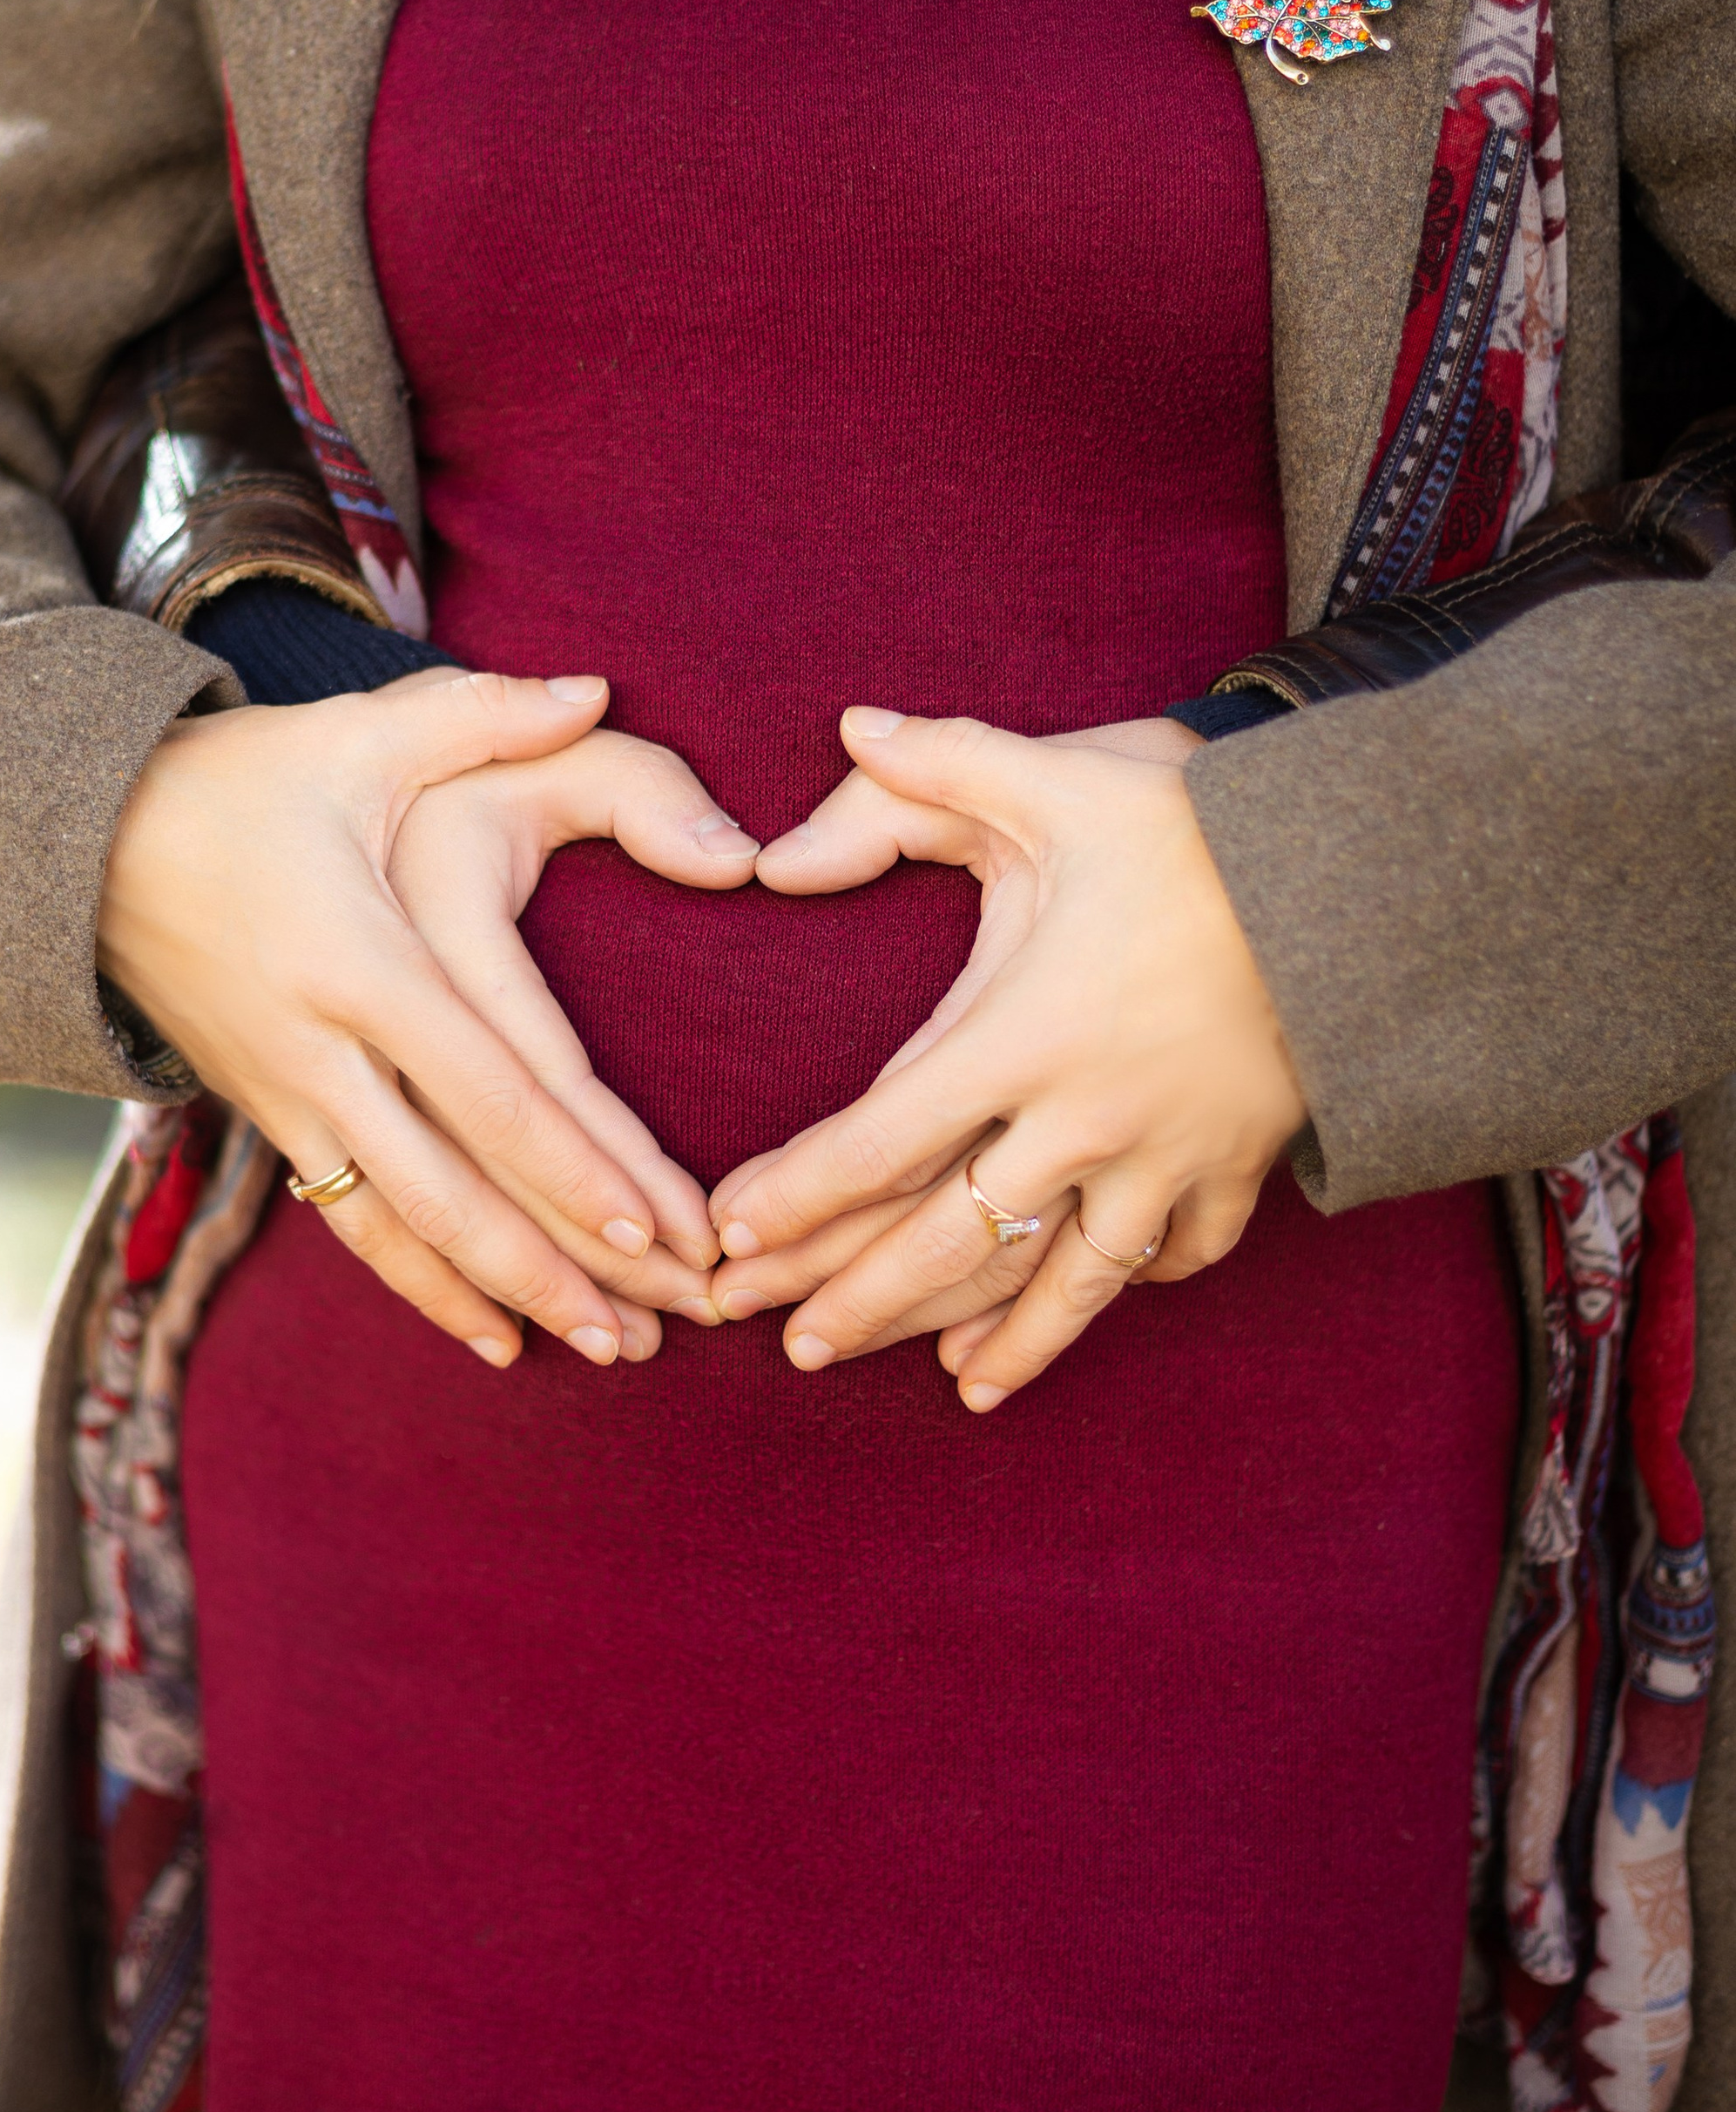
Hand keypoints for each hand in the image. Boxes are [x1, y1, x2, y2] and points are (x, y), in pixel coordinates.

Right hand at [98, 669, 757, 1371]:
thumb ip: (485, 712)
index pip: (485, 1085)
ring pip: (407, 1230)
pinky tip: (497, 1341)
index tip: (652, 1227)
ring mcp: (289, 1099)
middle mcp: (322, 1049)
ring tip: (608, 1349)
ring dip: (507, 1297)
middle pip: (455, 1188)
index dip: (570, 1165)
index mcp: (361, 959)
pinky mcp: (269, 1122)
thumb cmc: (240, 780)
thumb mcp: (356, 732)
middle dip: (563, 1264)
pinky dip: (427, 1289)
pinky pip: (355, 1227)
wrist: (75, 843)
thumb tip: (598, 690)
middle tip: (666, 1325)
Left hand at [706, 708, 1305, 1409]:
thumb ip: (942, 760)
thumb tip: (847, 727)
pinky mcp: (1237, 1167)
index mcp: (1022, 1032)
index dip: (799, 1197)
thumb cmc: (1203, 826)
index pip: (880, 1140)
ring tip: (943, 1384)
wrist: (1379, 881)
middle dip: (859, 1302)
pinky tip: (1085, 1309)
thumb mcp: (1064, 777)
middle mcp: (1086, 1118)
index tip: (732, 1235)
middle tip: (785, 1348)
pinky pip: (1175, 1255)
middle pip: (950, 1241)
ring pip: (1064, 1280)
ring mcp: (1168, 1157)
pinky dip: (1128, 1288)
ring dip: (997, 1339)